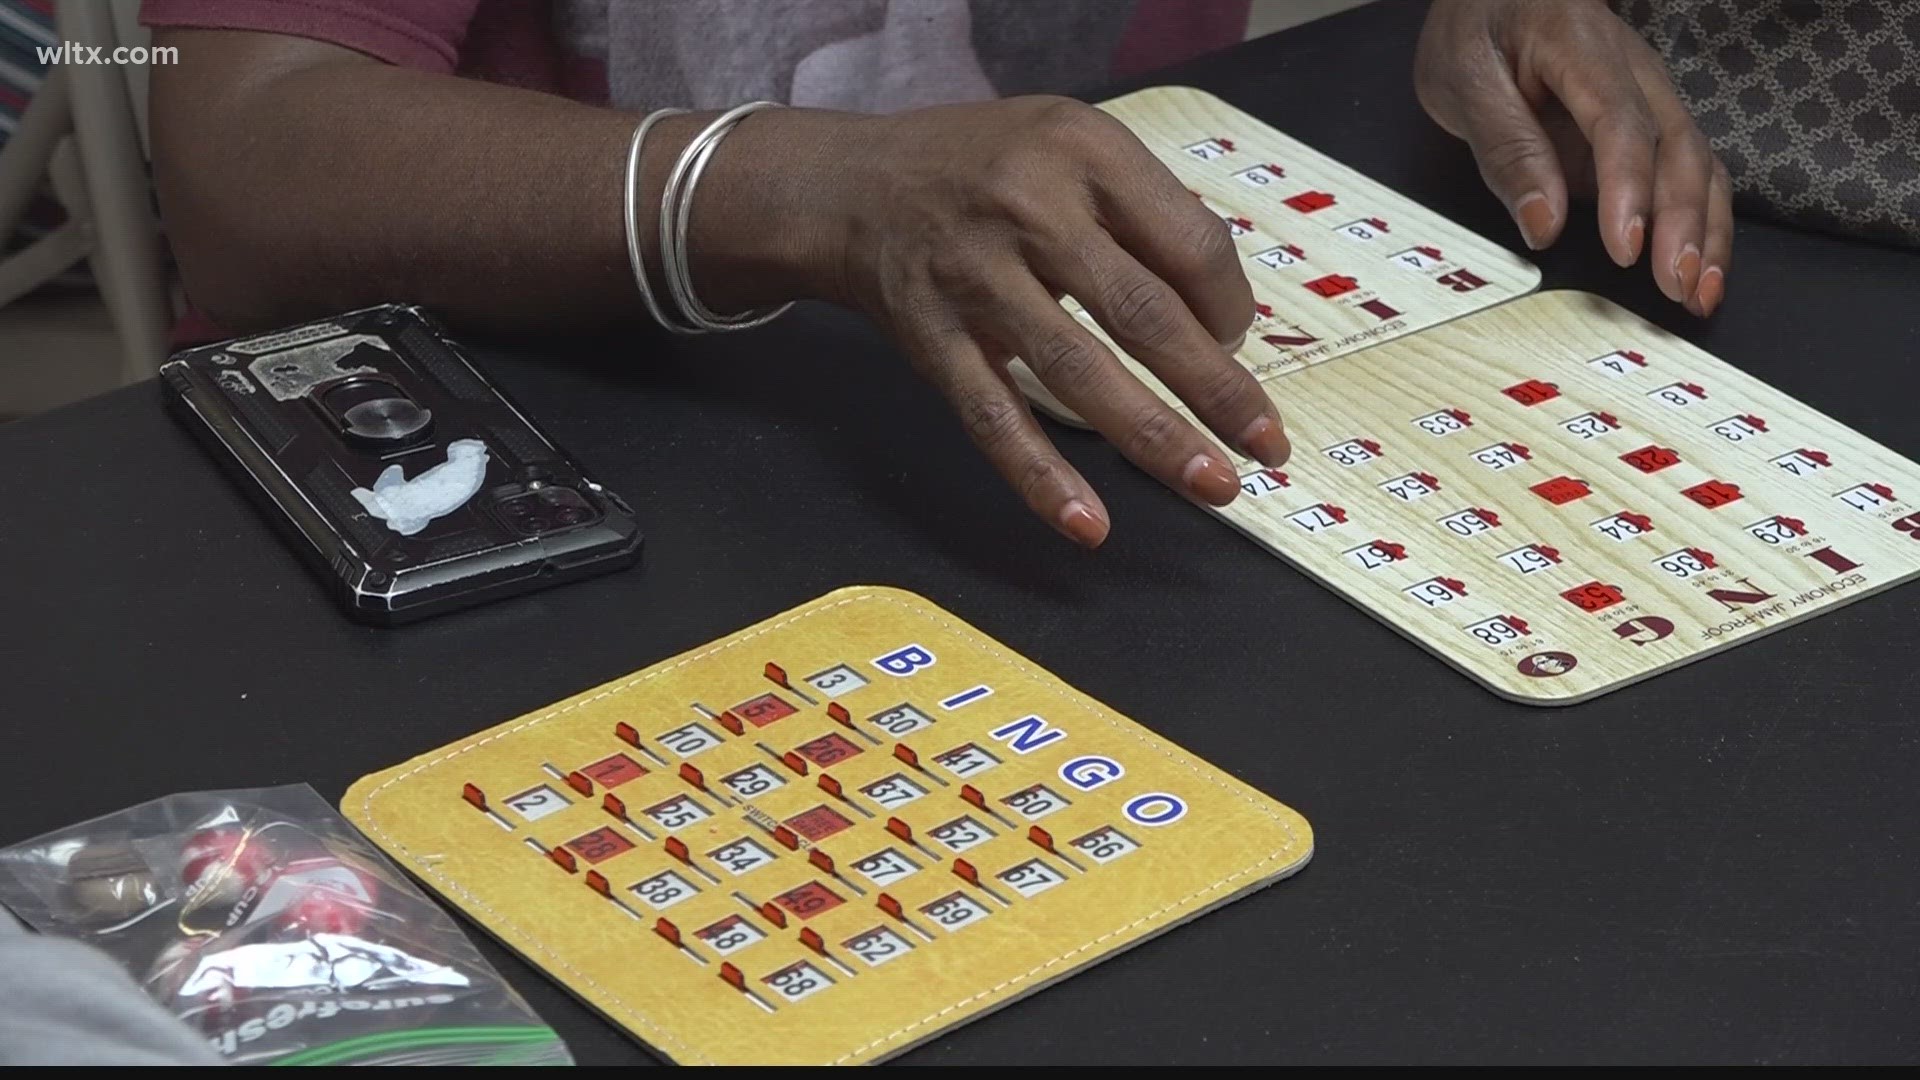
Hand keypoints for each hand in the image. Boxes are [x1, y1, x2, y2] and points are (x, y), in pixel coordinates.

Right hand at [808, 97, 1289, 548]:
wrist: (850, 186)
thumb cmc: (985, 169)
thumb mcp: (1071, 144)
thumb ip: (1144, 212)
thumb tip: (1223, 322)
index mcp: (1084, 150)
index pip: (1189, 242)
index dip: (1231, 306)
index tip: (1239, 343)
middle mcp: (1029, 207)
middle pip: (1143, 312)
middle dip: (1217, 389)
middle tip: (1267, 445)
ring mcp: (974, 276)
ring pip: (1077, 371)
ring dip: (1154, 436)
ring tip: (1213, 484)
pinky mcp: (932, 337)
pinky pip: (993, 416)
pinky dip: (1041, 476)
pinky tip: (1088, 523)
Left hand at [1415, 0, 1729, 315]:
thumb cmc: (1477, 30)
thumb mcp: (1464, 80)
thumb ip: (1505, 147)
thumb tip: (1543, 222)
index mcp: (1581, 44)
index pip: (1619, 121)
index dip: (1629, 188)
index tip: (1626, 248)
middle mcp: (1633, 67)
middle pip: (1677, 145)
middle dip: (1684, 221)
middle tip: (1676, 286)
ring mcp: (1647, 95)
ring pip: (1697, 161)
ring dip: (1706, 229)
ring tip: (1699, 292)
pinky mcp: (1648, 123)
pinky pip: (1689, 170)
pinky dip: (1702, 221)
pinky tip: (1699, 266)